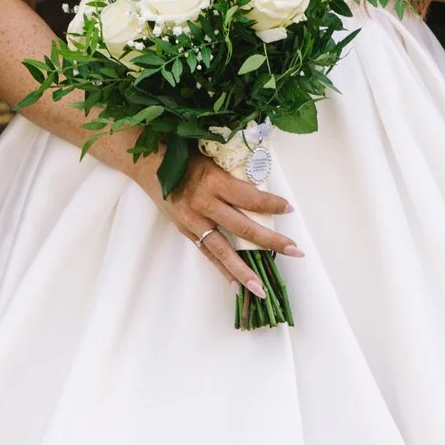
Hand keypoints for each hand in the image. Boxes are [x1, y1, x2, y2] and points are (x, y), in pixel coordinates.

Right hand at [149, 151, 301, 297]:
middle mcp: (205, 204)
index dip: (272, 204)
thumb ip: (234, 178)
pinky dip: (222, 270)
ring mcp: (194, 222)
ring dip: (245, 270)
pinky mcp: (186, 232)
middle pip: (244, 227)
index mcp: (215, 181)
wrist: (149, 165)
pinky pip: (208, 254)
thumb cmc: (186, 156)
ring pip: (224, 250)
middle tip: (295, 251)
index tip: (290, 209)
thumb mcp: (214, 160)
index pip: (251, 197)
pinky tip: (236, 285)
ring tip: (261, 288)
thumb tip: (262, 194)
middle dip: (271, 241)